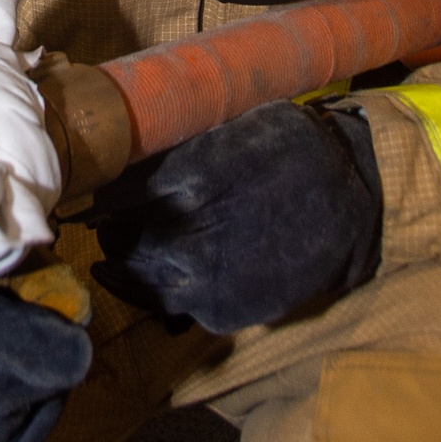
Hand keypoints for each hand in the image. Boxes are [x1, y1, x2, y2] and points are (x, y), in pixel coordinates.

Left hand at [90, 100, 382, 332]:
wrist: (354, 197)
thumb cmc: (291, 149)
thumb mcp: (232, 130)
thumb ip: (178, 153)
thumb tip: (121, 161)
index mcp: (192, 180)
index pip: (115, 195)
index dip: (97, 196)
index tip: (86, 193)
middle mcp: (193, 233)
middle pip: (119, 239)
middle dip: (109, 230)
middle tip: (106, 221)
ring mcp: (208, 279)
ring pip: (136, 279)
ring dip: (123, 264)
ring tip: (123, 248)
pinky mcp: (224, 311)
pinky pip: (170, 305)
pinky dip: (157, 289)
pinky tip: (159, 273)